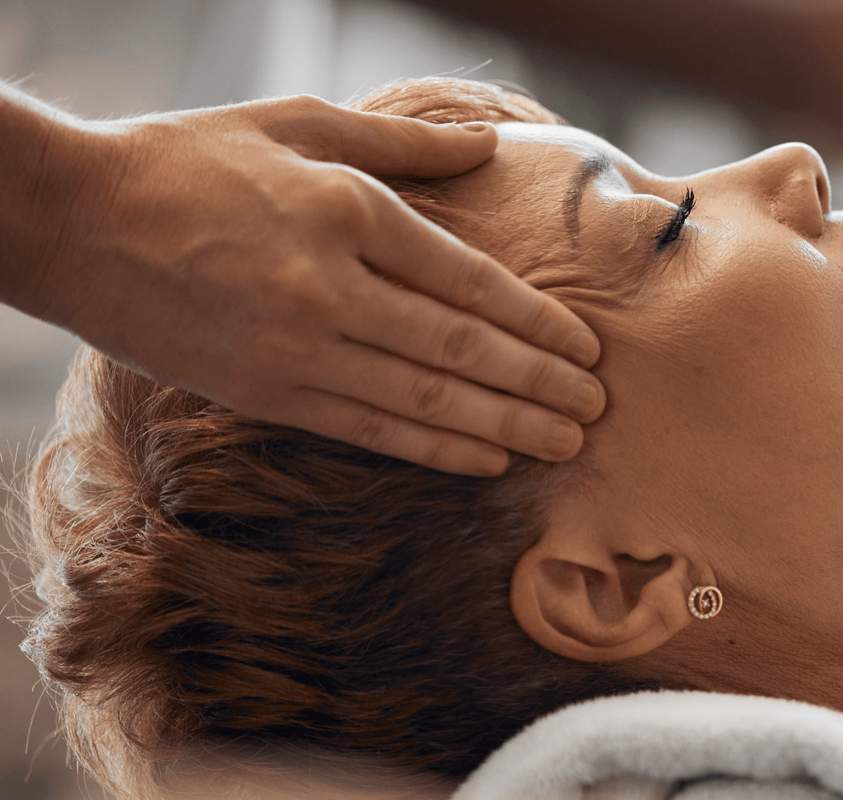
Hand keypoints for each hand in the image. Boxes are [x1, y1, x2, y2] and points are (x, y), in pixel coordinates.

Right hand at [26, 94, 603, 475]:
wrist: (70, 221)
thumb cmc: (188, 159)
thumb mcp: (298, 121)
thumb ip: (401, 141)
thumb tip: (489, 150)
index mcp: (344, 212)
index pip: (466, 279)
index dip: (535, 321)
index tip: (585, 348)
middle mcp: (326, 286)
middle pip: (459, 346)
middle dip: (537, 384)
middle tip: (597, 411)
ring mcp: (293, 347)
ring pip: (422, 397)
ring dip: (502, 425)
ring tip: (563, 445)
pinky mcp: (263, 392)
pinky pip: (368, 427)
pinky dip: (433, 447)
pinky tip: (485, 459)